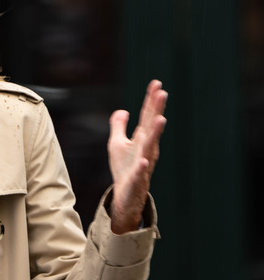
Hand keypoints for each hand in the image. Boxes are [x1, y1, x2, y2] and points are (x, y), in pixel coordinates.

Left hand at [107, 80, 167, 233]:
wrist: (126, 195)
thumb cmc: (124, 168)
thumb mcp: (117, 143)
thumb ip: (118, 126)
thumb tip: (122, 110)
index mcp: (142, 139)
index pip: (147, 116)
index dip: (151, 100)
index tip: (156, 83)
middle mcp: (146, 148)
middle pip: (151, 126)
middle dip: (156, 110)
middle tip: (162, 93)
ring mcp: (144, 163)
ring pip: (150, 146)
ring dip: (155, 133)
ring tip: (160, 119)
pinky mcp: (136, 178)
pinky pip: (140, 172)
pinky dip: (142, 166)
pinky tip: (144, 160)